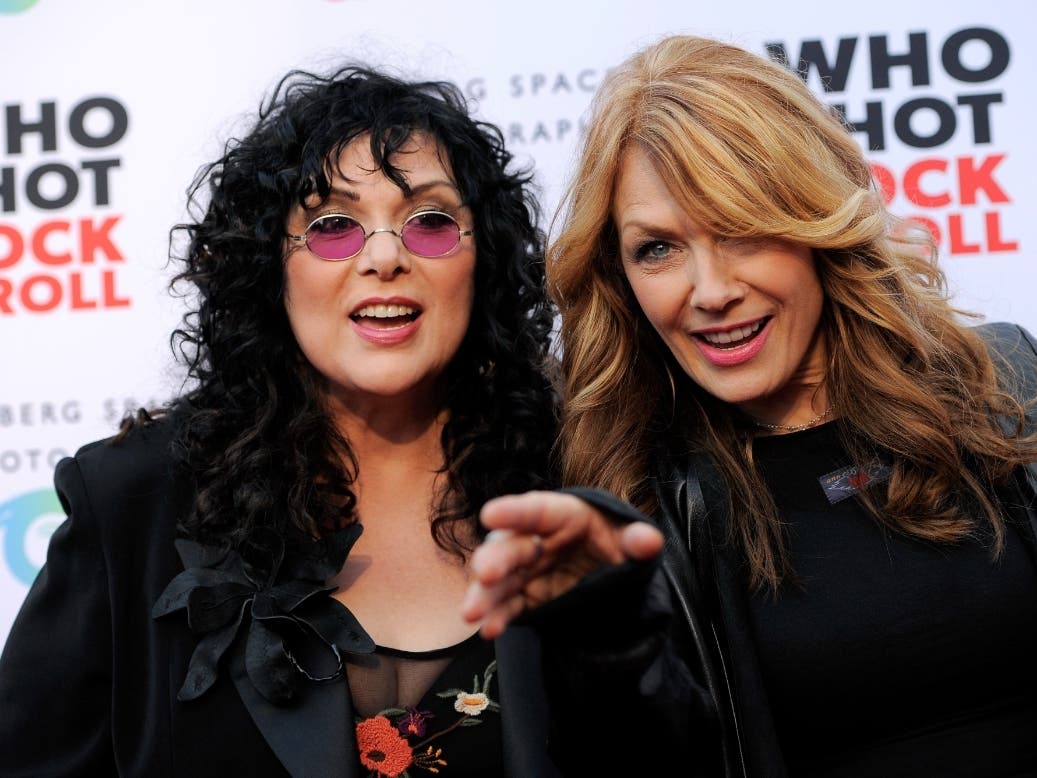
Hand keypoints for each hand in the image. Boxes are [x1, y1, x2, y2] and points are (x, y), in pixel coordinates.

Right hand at [461, 490, 663, 638]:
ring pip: (502, 579)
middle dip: (495, 558)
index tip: (489, 514)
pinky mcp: (528, 597)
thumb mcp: (631, 540)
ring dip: (485, 594)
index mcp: (564, 516)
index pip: (537, 510)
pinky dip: (498, 618)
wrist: (615, 572)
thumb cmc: (620, 544)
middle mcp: (539, 539)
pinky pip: (510, 606)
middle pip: (512, 545)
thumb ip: (638, 540)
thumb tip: (648, 540)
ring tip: (471, 613)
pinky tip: (488, 631)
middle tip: (484, 572)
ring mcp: (530, 570)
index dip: (513, 511)